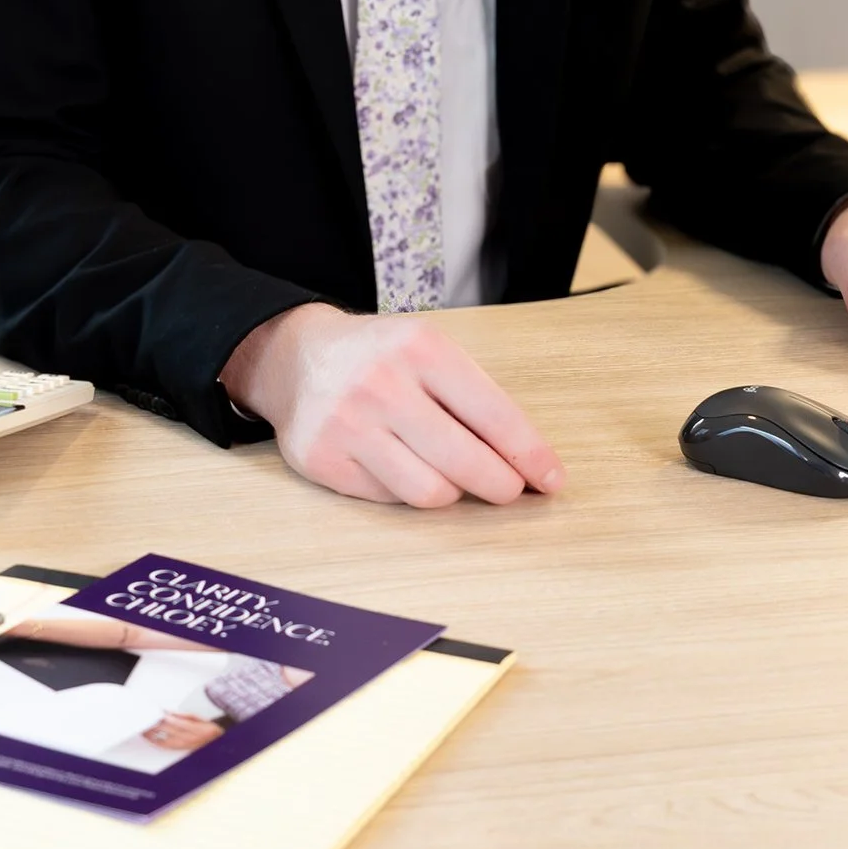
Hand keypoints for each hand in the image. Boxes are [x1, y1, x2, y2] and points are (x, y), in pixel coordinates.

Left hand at [142, 713, 226, 751]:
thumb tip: (167, 713)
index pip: (176, 723)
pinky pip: (166, 747)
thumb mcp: (196, 717)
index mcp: (195, 729)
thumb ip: (181, 715)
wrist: (215, 741)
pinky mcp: (181, 750)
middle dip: (156, 726)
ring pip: (165, 741)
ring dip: (154, 736)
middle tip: (147, 720)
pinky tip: (151, 739)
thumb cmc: (207, 728)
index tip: (156, 714)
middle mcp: (189, 739)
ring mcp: (184, 746)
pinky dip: (157, 742)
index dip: (165, 719)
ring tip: (145, 730)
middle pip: (169, 732)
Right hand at [220, 304, 565, 508]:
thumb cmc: (381, 358)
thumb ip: (475, 399)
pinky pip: (389, 499)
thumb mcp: (430, 352)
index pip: (494, 415)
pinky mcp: (321, 459)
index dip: (530, 455)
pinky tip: (400, 466)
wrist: (297, 357)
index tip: (551, 479)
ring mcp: (347, 424)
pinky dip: (406, 490)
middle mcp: (382, 385)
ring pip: (429, 492)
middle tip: (508, 489)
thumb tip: (529, 463)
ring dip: (452, 491)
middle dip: (501, 485)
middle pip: (466, 463)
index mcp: (422, 349)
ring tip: (449, 473)